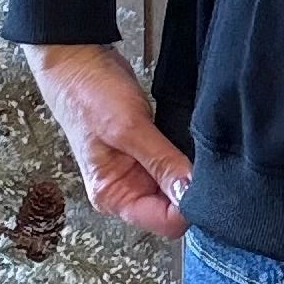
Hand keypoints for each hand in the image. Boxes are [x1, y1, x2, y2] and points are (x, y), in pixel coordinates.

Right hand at [20, 41, 192, 239]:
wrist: (79, 61)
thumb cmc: (88, 95)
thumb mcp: (128, 129)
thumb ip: (161, 162)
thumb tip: (190, 193)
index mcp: (114, 196)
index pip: (165, 222)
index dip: (189, 206)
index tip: (204, 182)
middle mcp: (127, 190)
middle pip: (176, 207)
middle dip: (192, 188)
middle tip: (203, 161)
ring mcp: (139, 171)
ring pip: (179, 185)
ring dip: (190, 171)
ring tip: (196, 147)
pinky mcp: (149, 152)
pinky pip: (177, 163)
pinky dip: (188, 156)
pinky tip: (192, 141)